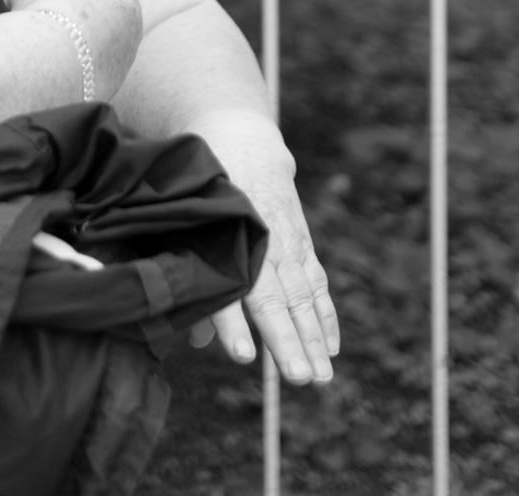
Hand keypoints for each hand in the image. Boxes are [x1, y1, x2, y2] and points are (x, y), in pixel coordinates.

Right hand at [0, 0, 145, 98]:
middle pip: (122, 3)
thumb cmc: (44, 19)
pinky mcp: (115, 79)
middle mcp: (131, 22)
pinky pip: (105, 63)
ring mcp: (127, 53)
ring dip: (100, 33)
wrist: (43, 69)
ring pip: (116, 36)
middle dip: (104, 1)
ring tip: (70, 35)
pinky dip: (90, 60)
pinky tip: (68, 61)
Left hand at [184, 115, 338, 385]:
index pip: (229, 286)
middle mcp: (260, 240)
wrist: (240, 139)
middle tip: (298, 378)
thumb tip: (197, 340)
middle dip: (287, 340)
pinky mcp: (302, 243)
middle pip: (275, 298)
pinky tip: (331, 350)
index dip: (234, 322)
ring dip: (313, 338)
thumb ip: (191, 279)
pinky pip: (318, 285)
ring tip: (320, 378)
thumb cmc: (203, 192)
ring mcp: (286, 241)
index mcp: (226, 237)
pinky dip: (326, 317)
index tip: (243, 357)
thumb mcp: (187, 224)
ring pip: (303, 295)